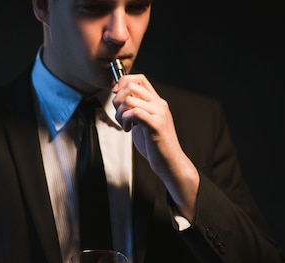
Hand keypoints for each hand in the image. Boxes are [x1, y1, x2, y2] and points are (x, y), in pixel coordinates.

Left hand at [112, 74, 198, 219]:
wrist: (169, 162)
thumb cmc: (155, 145)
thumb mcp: (142, 122)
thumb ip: (134, 109)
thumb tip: (118, 99)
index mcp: (156, 101)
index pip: (139, 78)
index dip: (123, 82)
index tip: (115, 94)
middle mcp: (159, 104)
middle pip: (132, 85)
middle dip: (117, 99)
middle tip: (119, 115)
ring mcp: (159, 113)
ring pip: (129, 100)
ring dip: (119, 113)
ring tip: (124, 125)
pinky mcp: (156, 124)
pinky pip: (134, 112)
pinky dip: (125, 120)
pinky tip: (128, 130)